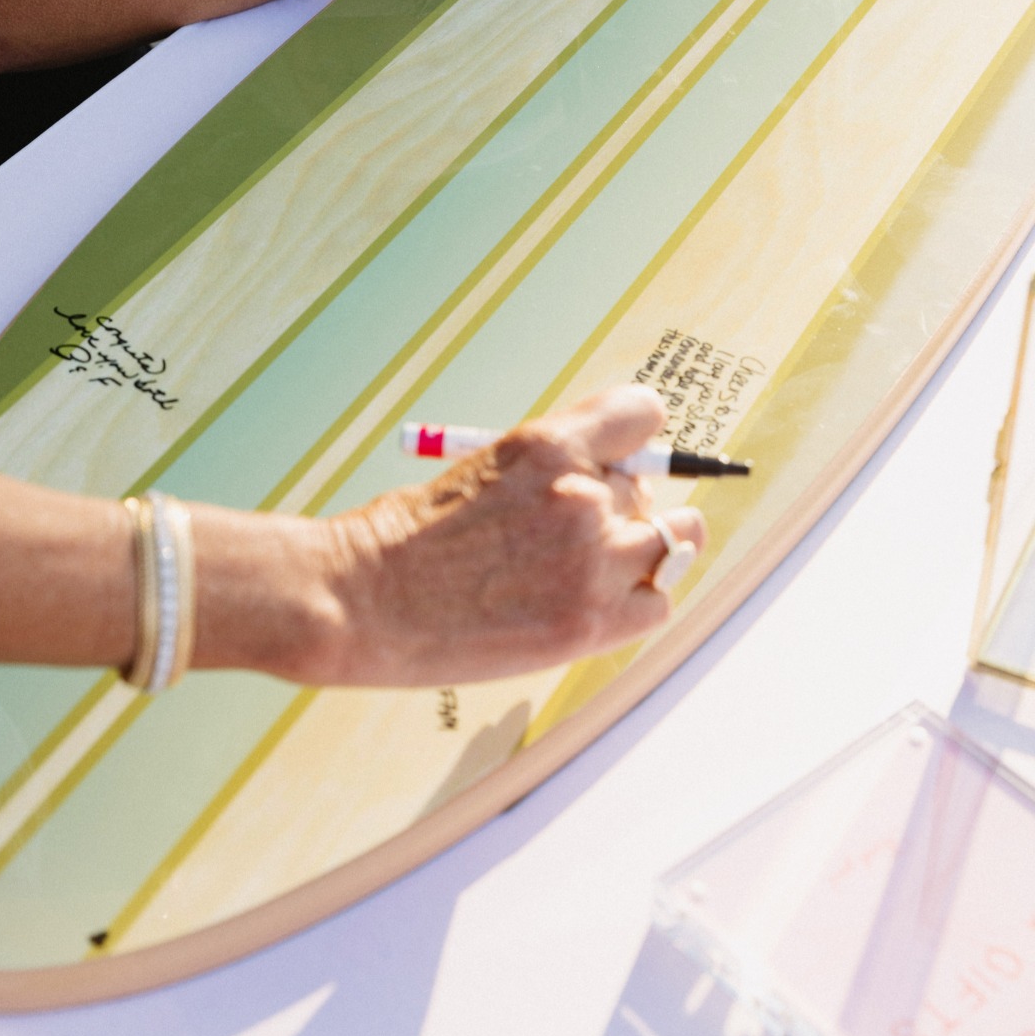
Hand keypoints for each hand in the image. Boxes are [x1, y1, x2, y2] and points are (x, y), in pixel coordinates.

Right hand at [316, 387, 707, 685]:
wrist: (363, 600)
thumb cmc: (410, 537)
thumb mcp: (487, 469)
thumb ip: (554, 473)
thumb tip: (610, 484)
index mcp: (549, 444)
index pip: (643, 414)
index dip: (633, 441)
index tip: (622, 460)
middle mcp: (582, 495)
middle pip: (651, 487)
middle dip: (624, 506)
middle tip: (577, 533)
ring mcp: (592, 560)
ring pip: (673, 542)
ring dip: (641, 553)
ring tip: (586, 571)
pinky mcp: (591, 621)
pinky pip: (655, 604)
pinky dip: (633, 604)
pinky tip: (586, 606)